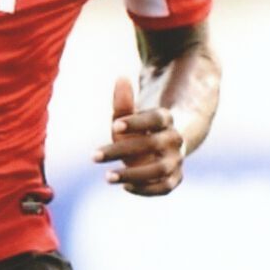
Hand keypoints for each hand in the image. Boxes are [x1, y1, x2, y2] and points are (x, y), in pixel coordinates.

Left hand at [93, 77, 184, 196]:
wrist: (161, 150)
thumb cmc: (138, 131)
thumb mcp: (128, 117)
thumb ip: (123, 103)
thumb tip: (121, 79)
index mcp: (166, 120)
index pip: (157, 118)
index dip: (137, 122)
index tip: (114, 126)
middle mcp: (174, 139)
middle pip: (152, 144)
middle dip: (122, 150)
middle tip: (94, 155)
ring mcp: (175, 160)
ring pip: (159, 169)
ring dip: (133, 174)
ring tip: (107, 176)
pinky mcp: (174, 179)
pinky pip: (164, 187)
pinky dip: (145, 189)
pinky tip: (125, 187)